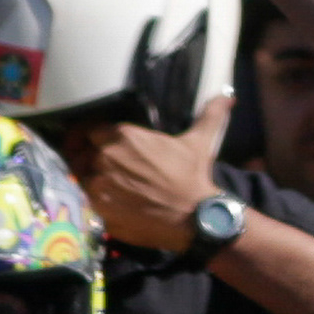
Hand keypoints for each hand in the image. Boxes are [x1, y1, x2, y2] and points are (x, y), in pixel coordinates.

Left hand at [68, 102, 230, 252]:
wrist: (195, 217)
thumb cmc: (194, 177)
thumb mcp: (200, 142)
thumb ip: (208, 115)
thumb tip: (227, 96)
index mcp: (122, 135)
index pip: (91, 132)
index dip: (96, 140)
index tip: (101, 147)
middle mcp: (106, 157)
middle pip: (85, 156)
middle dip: (95, 162)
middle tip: (112, 172)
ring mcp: (101, 185)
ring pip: (86, 179)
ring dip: (97, 183)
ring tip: (116, 191)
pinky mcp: (101, 209)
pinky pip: (91, 203)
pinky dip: (102, 204)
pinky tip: (119, 206)